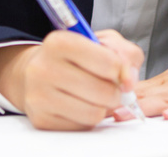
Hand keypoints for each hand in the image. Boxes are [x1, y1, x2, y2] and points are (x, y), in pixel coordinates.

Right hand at [0, 29, 142, 129]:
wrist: (38, 71)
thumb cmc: (74, 56)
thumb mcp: (102, 41)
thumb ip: (125, 54)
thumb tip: (129, 80)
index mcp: (59, 42)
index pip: (108, 62)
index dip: (121, 70)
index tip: (118, 71)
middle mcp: (44, 68)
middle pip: (104, 91)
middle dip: (114, 91)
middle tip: (108, 86)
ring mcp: (39, 95)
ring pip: (94, 113)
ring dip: (103, 107)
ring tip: (96, 95)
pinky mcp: (41, 119)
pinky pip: (82, 126)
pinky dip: (88, 117)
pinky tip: (81, 104)